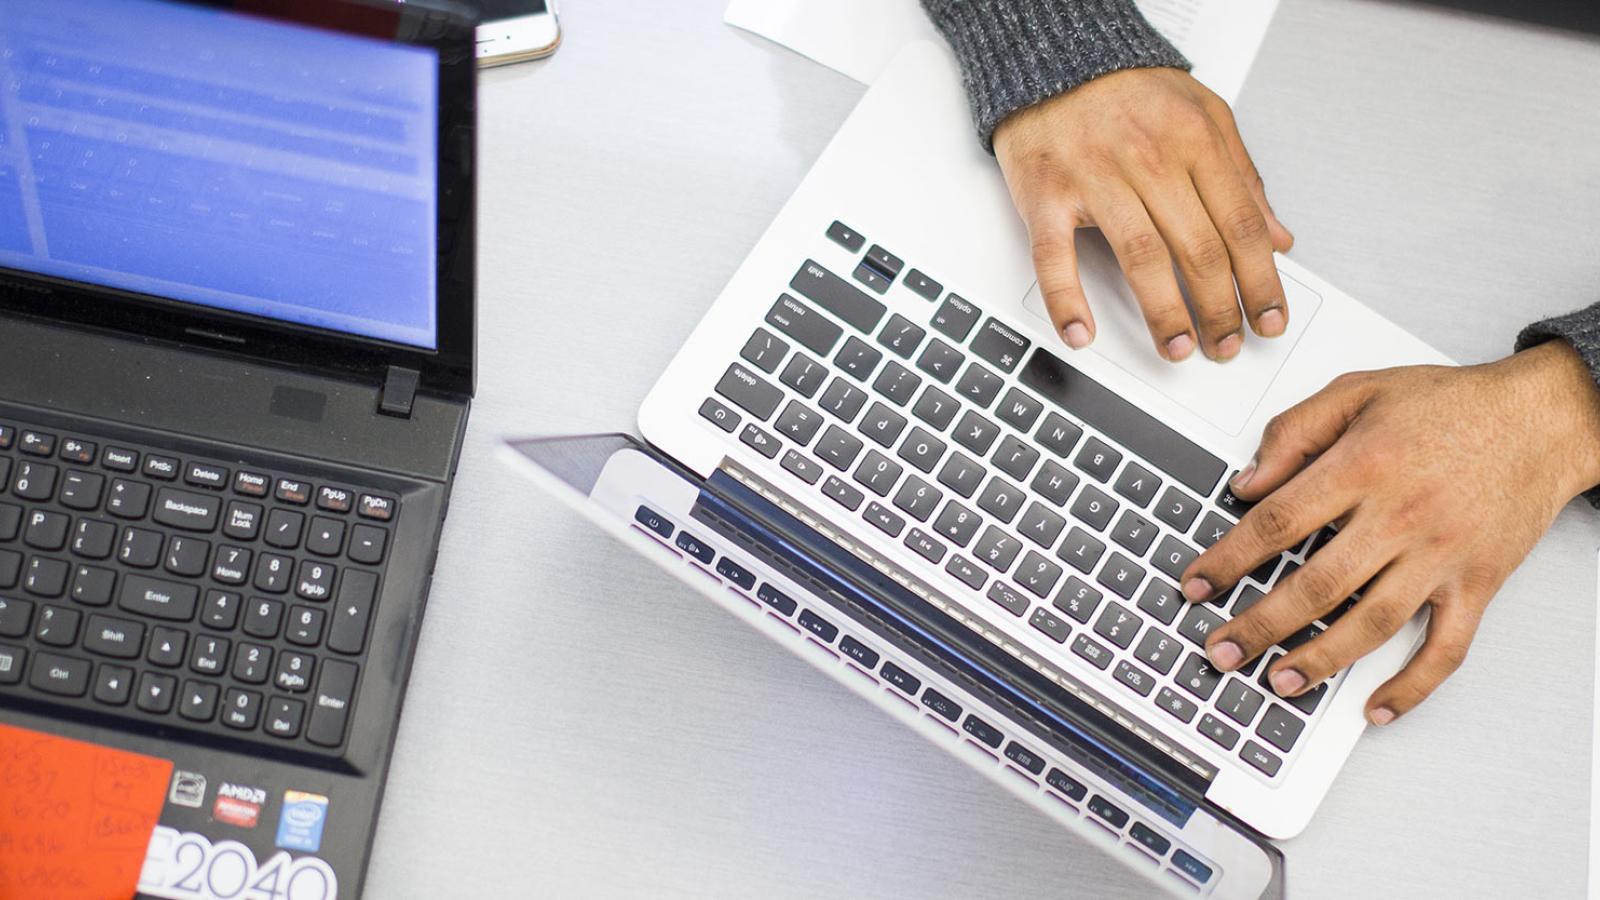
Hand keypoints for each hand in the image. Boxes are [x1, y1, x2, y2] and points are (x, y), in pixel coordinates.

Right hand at [993, 67, 1293, 361]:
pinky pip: (1055, 256)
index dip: (1260, 281)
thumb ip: (1243, 176)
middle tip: (1224, 344)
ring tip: (1176, 348)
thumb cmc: (1126, 90)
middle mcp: (1148, 159)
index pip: (1240, 225)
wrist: (1052, 59)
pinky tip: (1081, 333)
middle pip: (1197, 248)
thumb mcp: (1204, 114)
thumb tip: (1278, 237)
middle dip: (1218, 308)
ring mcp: (1095, 177)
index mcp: (1194, 140)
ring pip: (1140, 257)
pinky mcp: (1046, 195)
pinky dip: (1067, 299)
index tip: (1267, 318)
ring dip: (1163, 313)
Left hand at [1179, 342, 1599, 723]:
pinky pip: (1446, 647)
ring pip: (1371, 623)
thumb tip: (1246, 482)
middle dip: (1259, 625)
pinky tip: (1377, 706)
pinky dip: (1413, 685)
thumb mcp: (1359, 391)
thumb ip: (1295, 432)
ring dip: (1320, 660)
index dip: (1228, 559)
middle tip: (1219, 650)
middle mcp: (1401, 517)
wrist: (1540, 418)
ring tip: (1277, 682)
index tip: (1196, 584)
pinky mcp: (1477, 583)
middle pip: (1316, 584)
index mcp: (1364, 466)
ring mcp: (1441, 557)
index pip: (1277, 522)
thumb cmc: (1450, 405)